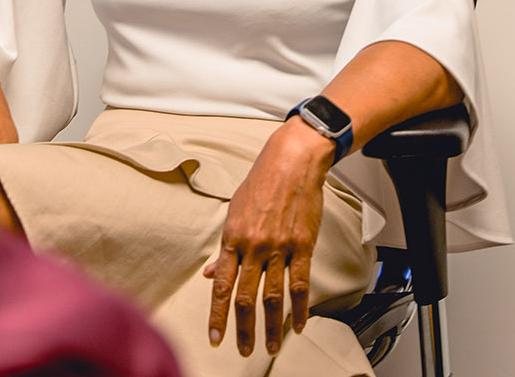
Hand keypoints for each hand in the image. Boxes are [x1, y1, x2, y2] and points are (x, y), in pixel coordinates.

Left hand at [202, 122, 332, 355]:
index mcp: (232, 239)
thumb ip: (225, 248)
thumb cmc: (261, 185)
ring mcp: (279, 248)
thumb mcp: (234, 213)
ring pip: (273, 296)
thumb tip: (212, 273)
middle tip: (243, 351)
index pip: (222, 286)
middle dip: (243, 328)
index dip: (217, 315)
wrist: (291, 163)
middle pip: (246, 297)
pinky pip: (300, 284)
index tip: (215, 338)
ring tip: (271, 347)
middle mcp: (254, 247)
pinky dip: (299, 308)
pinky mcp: (302, 246)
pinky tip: (298, 324)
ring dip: (271, 326)